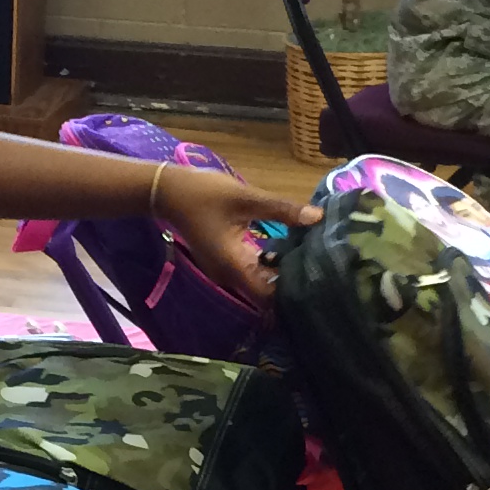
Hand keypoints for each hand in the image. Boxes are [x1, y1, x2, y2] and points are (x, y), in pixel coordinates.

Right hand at [159, 168, 314, 304]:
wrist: (170, 192)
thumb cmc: (205, 195)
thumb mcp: (246, 198)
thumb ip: (282, 209)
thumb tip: (318, 217)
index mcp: (234, 266)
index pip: (267, 297)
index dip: (291, 293)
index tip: (316, 280)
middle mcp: (229, 276)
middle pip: (265, 292)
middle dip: (289, 282)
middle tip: (319, 268)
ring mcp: (224, 271)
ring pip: (258, 282)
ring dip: (279, 273)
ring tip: (308, 258)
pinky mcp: (224, 262)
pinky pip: (250, 271)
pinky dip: (267, 264)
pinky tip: (286, 248)